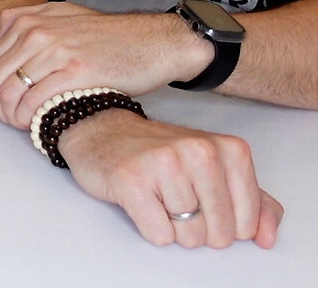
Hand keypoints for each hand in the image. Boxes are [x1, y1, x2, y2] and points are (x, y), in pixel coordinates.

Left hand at [0, 2, 204, 127]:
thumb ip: (29, 24)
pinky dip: (31, 118)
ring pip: (11, 93)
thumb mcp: (62, 17)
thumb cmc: (109, 37)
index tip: (3, 105)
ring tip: (26, 125)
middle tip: (11, 121)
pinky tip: (40, 124)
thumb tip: (0, 41)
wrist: (152, 42)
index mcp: (27, 20)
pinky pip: (35, 101)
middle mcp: (36, 31)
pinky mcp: (74, 70)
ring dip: (13, 117)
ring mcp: (54, 49)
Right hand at [60, 110, 281, 247]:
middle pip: (218, 234)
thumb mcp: (216, 169)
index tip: (205, 203)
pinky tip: (142, 202)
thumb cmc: (160, 154)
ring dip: (172, 229)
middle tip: (177, 201)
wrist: (102, 130)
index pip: (247, 223)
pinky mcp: (132, 180)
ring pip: (188, 237)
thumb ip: (255, 202)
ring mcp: (164, 164)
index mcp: (229, 149)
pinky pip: (158, 235)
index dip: (226, 225)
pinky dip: (150, 228)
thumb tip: (266, 239)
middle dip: (198, 230)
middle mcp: (199, 152)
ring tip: (158, 198)